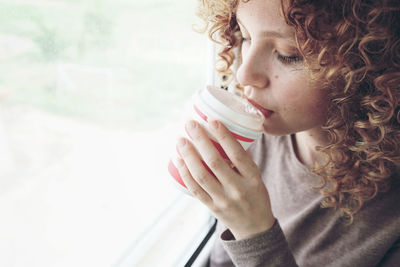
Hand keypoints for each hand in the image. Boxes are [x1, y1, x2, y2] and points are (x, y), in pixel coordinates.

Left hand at [175, 119, 275, 239]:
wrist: (255, 229)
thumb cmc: (255, 196)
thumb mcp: (257, 178)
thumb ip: (242, 160)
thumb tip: (223, 135)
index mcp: (253, 178)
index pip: (237, 153)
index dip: (224, 136)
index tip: (212, 121)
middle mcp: (238, 189)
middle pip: (215, 162)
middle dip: (201, 141)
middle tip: (190, 124)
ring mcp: (224, 200)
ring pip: (201, 175)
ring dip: (188, 155)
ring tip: (180, 140)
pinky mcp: (212, 207)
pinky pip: (195, 189)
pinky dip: (185, 173)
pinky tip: (178, 160)